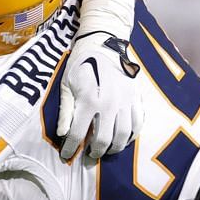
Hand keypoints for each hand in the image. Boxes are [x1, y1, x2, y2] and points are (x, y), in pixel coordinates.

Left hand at [56, 30, 142, 160]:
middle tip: (90, 155)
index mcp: (88, 100)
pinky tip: (123, 139)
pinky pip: (137, 124)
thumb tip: (62, 134)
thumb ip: (65, 111)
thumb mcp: (67, 85)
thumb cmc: (81, 64)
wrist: (104, 44)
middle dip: (95, 152)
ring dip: (114, 148)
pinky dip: (131, 136)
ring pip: (122, 136)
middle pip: (103, 140)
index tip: (67, 155)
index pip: (77, 134)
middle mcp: (109, 104)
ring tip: (106, 150)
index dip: (71, 148)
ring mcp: (125, 102)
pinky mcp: (136, 98)